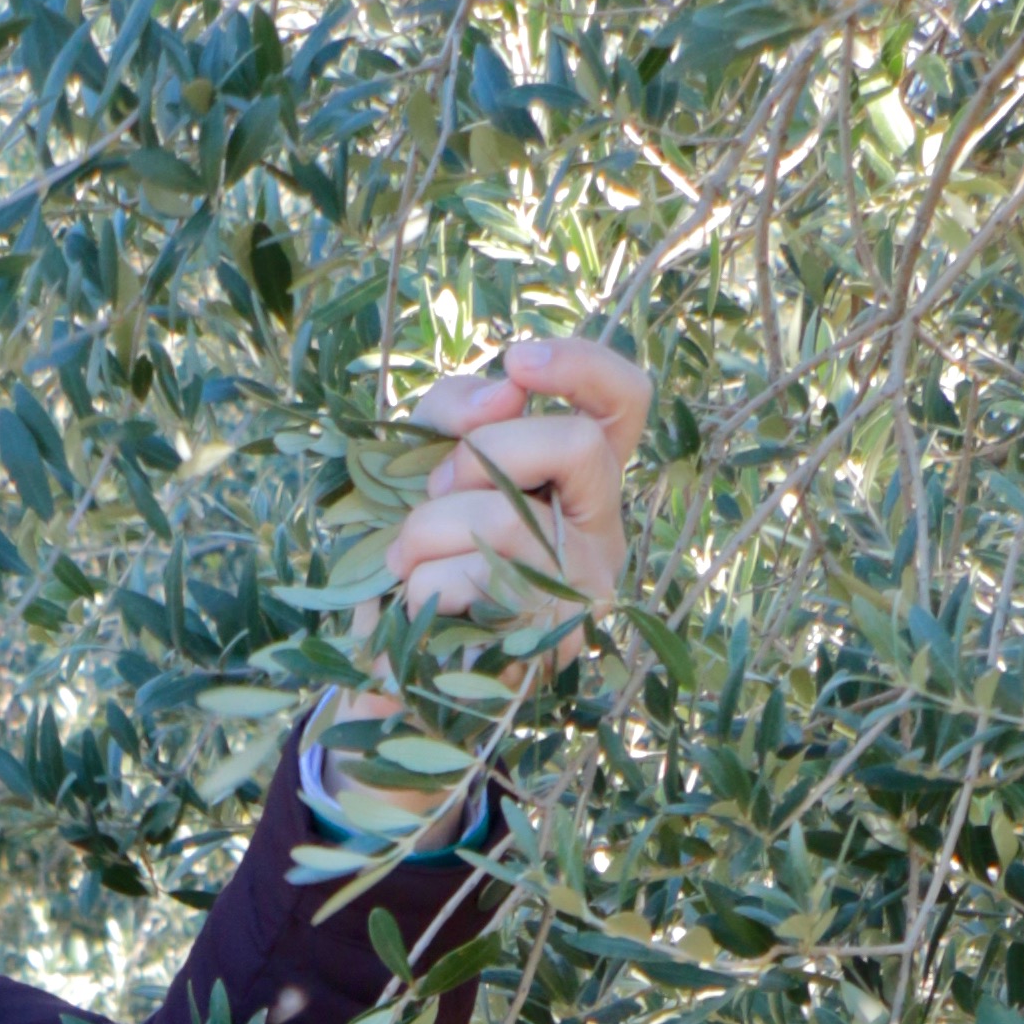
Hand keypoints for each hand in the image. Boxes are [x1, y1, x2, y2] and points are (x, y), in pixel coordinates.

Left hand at [372, 329, 650, 647]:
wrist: (398, 661)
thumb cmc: (424, 550)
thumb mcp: (428, 459)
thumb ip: (457, 410)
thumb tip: (504, 395)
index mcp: (583, 480)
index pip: (625, 403)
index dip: (583, 367)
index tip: (517, 362)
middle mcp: (601, 531)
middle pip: (575, 444)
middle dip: (481, 453)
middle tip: (433, 489)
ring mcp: (584, 589)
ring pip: (505, 518)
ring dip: (426, 529)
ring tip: (403, 559)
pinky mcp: (549, 642)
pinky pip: (475, 582)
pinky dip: (422, 584)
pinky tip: (415, 605)